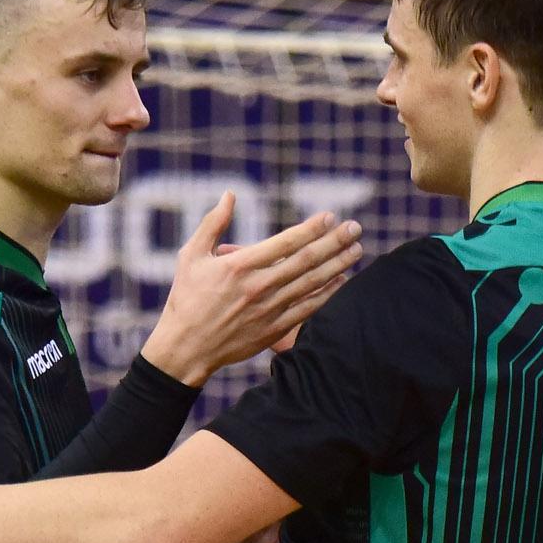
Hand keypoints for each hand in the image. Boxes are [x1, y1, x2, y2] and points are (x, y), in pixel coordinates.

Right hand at [140, 192, 361, 385]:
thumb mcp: (190, 256)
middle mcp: (258, 286)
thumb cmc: (185, 299)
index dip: (312, 227)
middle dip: (334, 241)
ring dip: (338, 264)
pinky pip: (307, 309)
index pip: (286, 242)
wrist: (185, 348)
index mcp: (239, 266)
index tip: (330, 216)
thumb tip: (230, 194)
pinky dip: (327, 294)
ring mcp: (268, 309)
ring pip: (312, 283)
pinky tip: (342, 281)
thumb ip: (213, 223)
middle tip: (355, 227)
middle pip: (306, 260)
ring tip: (357, 250)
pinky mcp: (273, 329)